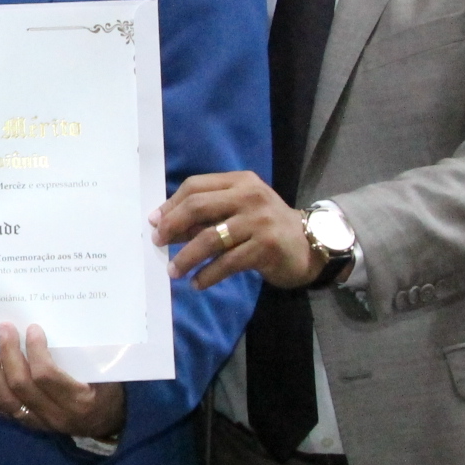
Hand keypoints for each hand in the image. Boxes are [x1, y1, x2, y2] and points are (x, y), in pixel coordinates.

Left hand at [0, 323, 126, 439]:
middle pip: (22, 386)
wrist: (108, 424)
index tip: (32, 329)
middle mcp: (56, 416)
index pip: (47, 377)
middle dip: (9, 355)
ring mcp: (39, 423)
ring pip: (7, 402)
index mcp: (78, 401)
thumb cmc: (110, 391)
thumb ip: (89, 356)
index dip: (35, 352)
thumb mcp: (109, 374)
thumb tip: (70, 321)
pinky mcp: (28, 424)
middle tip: (4, 329)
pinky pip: (2, 414)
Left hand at [150, 171, 322, 289]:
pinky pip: (227, 263)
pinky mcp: (266, 247)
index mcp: (240, 181)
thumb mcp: (239, 210)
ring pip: (210, 239)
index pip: (196, 186)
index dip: (171, 204)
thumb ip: (208, 214)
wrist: (310, 245)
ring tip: (174, 271)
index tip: (154, 221)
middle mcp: (250, 196)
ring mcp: (259, 221)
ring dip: (186, 257)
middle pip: (198, 206)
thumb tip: (165, 226)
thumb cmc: (265, 226)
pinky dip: (208, 275)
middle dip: (172, 226)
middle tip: (158, 243)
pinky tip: (198, 283)